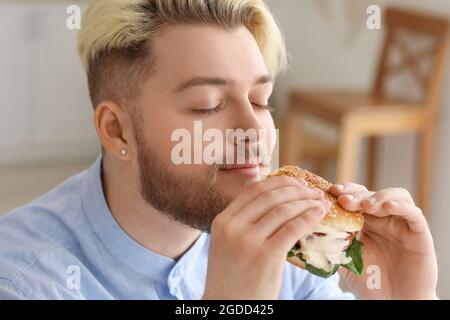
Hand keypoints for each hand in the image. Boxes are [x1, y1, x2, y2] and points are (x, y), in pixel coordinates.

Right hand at [203, 176, 330, 299]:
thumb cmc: (232, 278)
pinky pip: (292, 229)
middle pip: (271, 196)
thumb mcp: (227, 244)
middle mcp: (233, 227)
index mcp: (223, 221)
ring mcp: (248, 242)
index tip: (296, 183)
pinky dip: (309, 218)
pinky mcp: (266, 257)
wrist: (228, 307)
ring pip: (284, 210)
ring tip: (320, 203)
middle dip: (297, 190)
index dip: (279, 182)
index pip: (254, 190)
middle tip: (313, 192)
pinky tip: (319, 215)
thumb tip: (272, 204)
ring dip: (307, 202)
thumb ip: (242, 223)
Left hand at [329, 183, 437, 299]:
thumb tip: (309, 231)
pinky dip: (401, 206)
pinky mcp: (419, 233)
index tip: (330, 192)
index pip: (354, 197)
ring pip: (395, 196)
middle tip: (343, 199)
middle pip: (371, 194)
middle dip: (355, 194)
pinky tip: (388, 207)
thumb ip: (332, 245)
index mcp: (364, 222)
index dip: (343, 191)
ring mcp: (401, 224)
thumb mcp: (346, 262)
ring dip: (378, 196)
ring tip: (365, 205)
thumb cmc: (371, 283)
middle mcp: (383, 219)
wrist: (395, 302)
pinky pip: (414, 214)